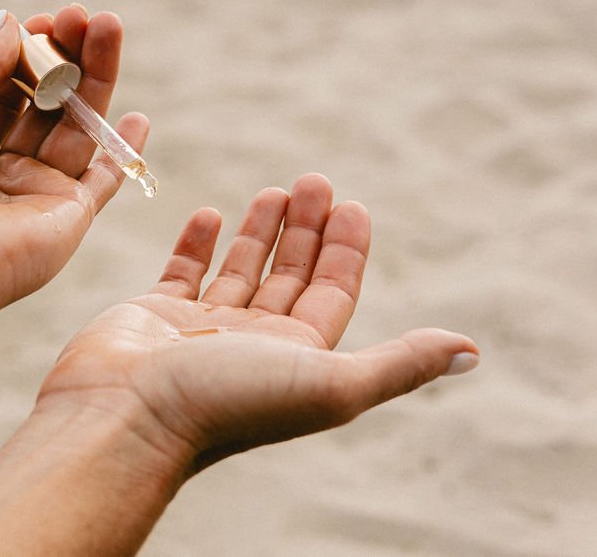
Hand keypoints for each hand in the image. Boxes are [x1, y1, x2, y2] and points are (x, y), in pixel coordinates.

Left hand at [0, 6, 148, 323]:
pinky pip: (104, 179)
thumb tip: (10, 20)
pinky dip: (123, 152)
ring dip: (96, 78)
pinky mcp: (69, 215)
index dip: (28, 51)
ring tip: (109, 29)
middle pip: (45, 100)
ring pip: (76, 126)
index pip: (5, 85)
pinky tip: (138, 118)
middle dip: (67, 56)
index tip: (48, 20)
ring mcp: (36, 189)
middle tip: (86, 16)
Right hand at [38, 174, 478, 473]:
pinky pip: (183, 271)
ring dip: (261, 230)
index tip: (352, 204)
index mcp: (297, 357)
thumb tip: (471, 350)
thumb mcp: (330, 382)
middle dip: (307, 228)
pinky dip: (199, 242)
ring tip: (275, 189)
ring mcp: (202, 328)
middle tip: (314, 179)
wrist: (126, 416)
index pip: (333, 292)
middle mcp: (254, 343)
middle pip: (291, 275)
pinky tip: (210, 213)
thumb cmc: (226, 402)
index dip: (346, 250)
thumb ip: (399, 364)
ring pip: (241, 270)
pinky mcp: (155, 315)